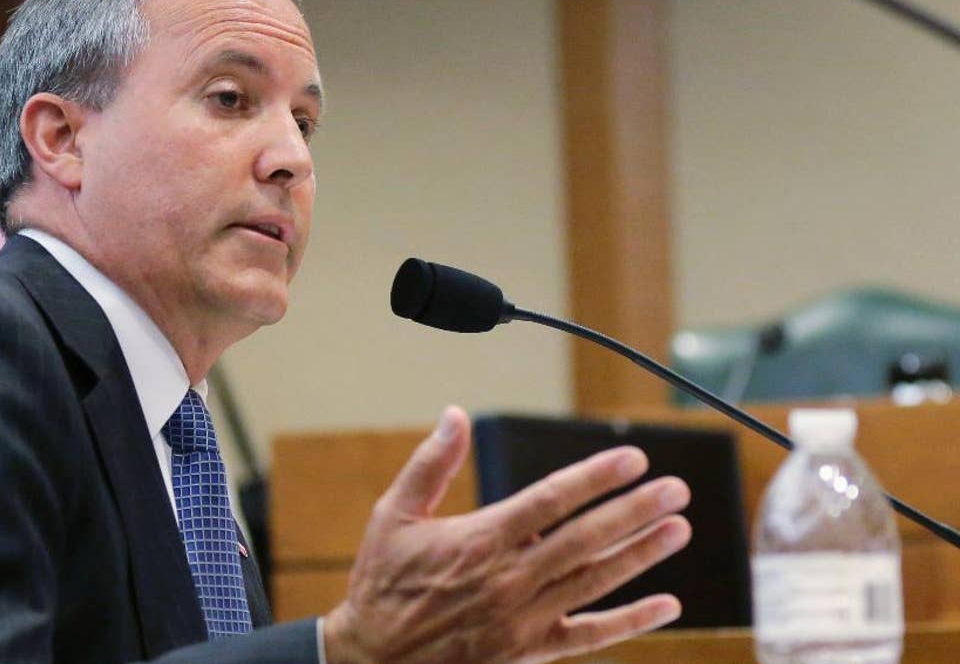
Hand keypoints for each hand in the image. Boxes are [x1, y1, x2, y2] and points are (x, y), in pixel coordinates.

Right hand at [323, 406, 691, 663]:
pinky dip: (630, 622)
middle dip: (634, 511)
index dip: (595, 479)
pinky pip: (589, 637)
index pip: (550, 501)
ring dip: (640, 554)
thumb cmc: (383, 581)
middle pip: (585, 539)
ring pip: (594, 581)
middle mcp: (509, 579)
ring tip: (678, 530)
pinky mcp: (529, 652)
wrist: (374, 659)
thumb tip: (455, 414)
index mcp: (480, 540)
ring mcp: (523, 618)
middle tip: (675, 490)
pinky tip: (666, 606)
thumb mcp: (393, 514)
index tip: (632, 459)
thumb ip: (430, 463)